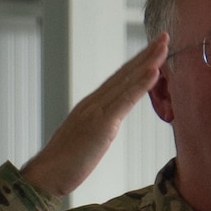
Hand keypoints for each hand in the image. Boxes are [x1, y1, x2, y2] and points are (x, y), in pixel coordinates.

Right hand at [19, 34, 169, 195]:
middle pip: (124, 73)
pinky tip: (154, 71)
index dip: (137, 63)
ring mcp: (97, 110)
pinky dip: (140, 84)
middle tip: (165, 36)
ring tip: (164, 46)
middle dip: (146, 54)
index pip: (119, 79)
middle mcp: (94, 102)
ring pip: (127, 80)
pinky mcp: (101, 123)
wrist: (46, 174)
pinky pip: (125, 100)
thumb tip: (106, 125)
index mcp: (91, 106)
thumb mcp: (86, 140)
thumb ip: (97, 128)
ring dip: (148, 61)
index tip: (154, 49)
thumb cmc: (65, 164)